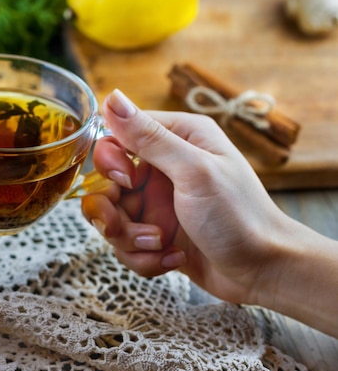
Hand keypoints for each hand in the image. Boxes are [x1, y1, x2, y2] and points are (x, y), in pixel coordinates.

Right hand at [81, 89, 289, 304]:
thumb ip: (149, 137)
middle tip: (122, 227)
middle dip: (111, 211)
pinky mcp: (155, 234)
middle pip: (106, 183)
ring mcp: (157, 204)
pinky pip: (125, 244)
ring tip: (160, 245)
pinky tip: (173, 259)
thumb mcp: (194, 171)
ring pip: (111, 218)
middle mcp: (163, 168)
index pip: (117, 137)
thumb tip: (111, 98)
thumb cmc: (240, 216)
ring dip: (129, 238)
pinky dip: (143, 257)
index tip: (126, 181)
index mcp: (178, 139)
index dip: (110, 162)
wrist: (263, 272)